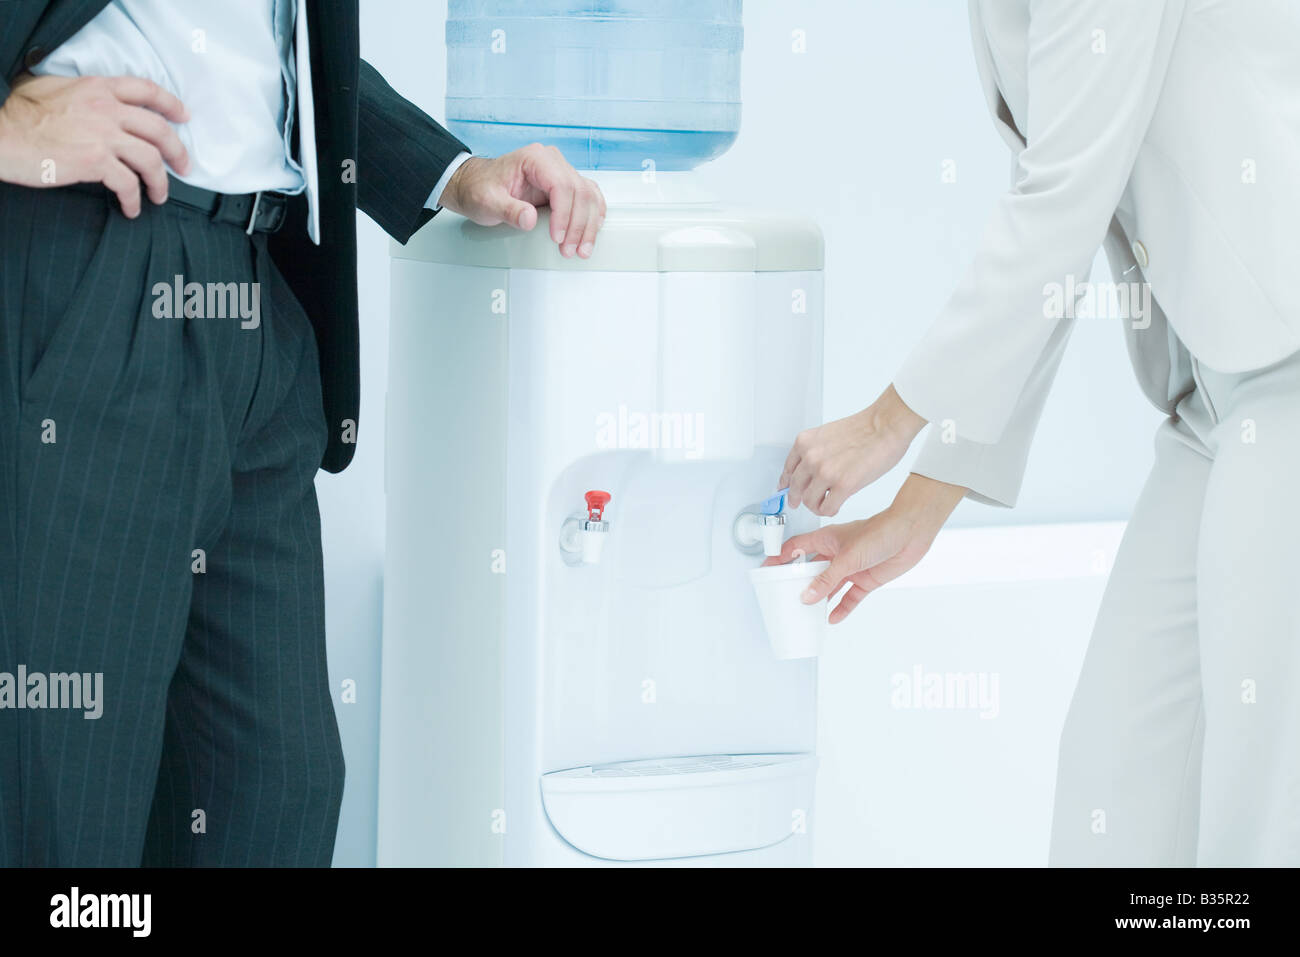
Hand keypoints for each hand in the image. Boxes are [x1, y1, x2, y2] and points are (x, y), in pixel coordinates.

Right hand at [0, 73, 189, 217]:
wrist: (0, 136)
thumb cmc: (20, 115)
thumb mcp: (53, 88)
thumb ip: (84, 94)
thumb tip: (99, 102)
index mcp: (98, 88)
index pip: (146, 89)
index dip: (171, 104)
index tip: (185, 117)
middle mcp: (106, 108)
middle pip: (159, 130)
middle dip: (178, 151)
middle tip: (184, 168)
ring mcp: (103, 135)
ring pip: (151, 160)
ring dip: (161, 182)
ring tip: (159, 196)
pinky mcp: (95, 161)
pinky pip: (129, 184)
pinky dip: (134, 200)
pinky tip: (131, 209)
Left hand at [439, 144, 606, 257]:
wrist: (476, 184)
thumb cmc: (480, 188)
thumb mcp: (487, 201)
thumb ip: (508, 210)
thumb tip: (530, 219)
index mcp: (535, 158)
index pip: (561, 185)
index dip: (564, 214)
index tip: (557, 238)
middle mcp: (552, 161)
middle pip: (579, 192)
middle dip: (578, 225)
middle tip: (569, 250)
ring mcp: (560, 172)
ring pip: (588, 196)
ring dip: (589, 225)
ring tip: (582, 249)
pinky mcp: (564, 185)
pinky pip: (588, 197)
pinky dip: (593, 215)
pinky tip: (592, 231)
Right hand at [765, 473, 965, 622]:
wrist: (911, 534)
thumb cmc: (881, 532)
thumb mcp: (847, 558)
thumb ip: (826, 579)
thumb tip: (806, 596)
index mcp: (827, 539)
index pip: (796, 548)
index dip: (781, 557)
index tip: (766, 569)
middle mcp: (837, 554)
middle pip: (811, 570)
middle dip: (798, 583)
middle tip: (784, 596)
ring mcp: (851, 568)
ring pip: (829, 586)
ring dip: (819, 598)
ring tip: (805, 613)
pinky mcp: (866, 579)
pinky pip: (850, 597)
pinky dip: (841, 607)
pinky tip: (832, 618)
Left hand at [779, 384, 926, 515]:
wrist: (885, 425)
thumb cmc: (864, 428)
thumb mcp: (827, 434)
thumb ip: (815, 451)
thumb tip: (810, 470)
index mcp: (805, 443)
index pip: (787, 470)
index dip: (786, 484)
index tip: (786, 490)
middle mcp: (811, 457)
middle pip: (795, 488)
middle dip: (797, 498)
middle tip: (801, 504)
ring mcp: (826, 472)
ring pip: (809, 501)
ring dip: (816, 505)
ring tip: (825, 503)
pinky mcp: (843, 485)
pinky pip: (826, 508)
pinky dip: (829, 510)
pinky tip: (836, 506)